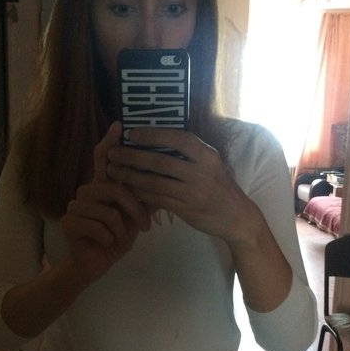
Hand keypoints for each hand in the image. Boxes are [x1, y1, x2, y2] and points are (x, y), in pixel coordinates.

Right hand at [60, 122, 152, 281]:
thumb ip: (145, 198)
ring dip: (120, 230)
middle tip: (145, 226)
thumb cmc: (116, 238)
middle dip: (134, 209)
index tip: (120, 124)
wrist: (95, 263)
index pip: (104, 159)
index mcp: (102, 186)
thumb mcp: (135, 217)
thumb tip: (167, 180)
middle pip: (115, 188)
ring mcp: (75, 205)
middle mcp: (86, 190)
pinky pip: (99, 226)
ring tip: (119, 238)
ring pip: (109, 211)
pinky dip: (109, 239)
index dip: (111, 141)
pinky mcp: (69, 221)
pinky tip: (105, 243)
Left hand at [106, 127, 260, 244]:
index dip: (153, 134)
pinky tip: (127, 188)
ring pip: (155, 182)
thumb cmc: (219, 186)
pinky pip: (158, 199)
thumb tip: (157, 137)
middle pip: (161, 161)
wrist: (236, 217)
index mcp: (207, 156)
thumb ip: (190, 153)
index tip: (132, 133)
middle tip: (113, 153)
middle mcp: (201, 172)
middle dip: (133, 157)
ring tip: (113, 171)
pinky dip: (140, 193)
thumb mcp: (211, 164)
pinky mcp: (186, 210)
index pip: (178, 138)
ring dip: (131, 176)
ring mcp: (193, 193)